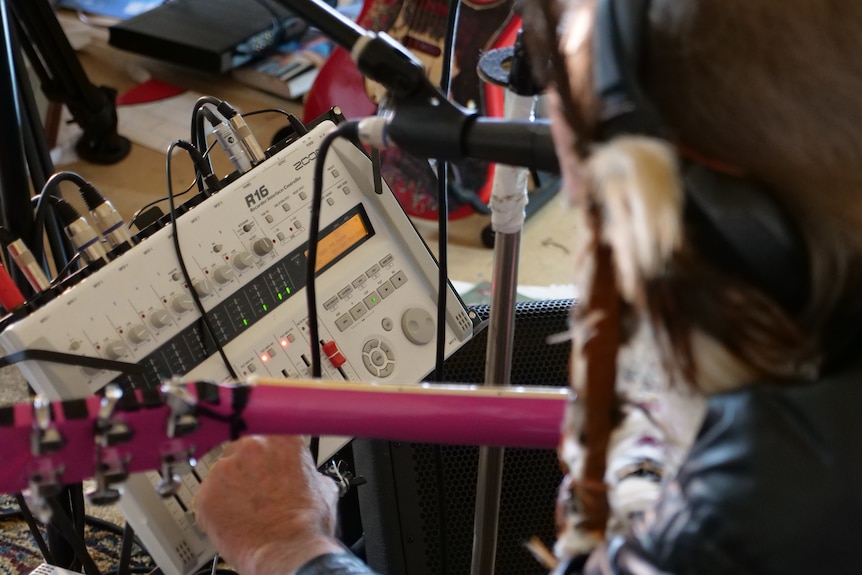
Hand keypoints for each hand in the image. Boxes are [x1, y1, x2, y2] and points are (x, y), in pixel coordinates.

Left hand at [194, 435, 342, 574]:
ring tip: (248, 508)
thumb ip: (307, 469)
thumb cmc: (306, 523)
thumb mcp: (323, 485)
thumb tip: (305, 474)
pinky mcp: (206, 494)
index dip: (267, 446)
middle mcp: (250, 446)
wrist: (289, 551)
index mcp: (282, 438)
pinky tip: (235, 518)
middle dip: (248, 466)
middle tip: (259, 488)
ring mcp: (225, 469)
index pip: (268, 429)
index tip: (266, 453)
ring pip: (223, 472)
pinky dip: (217, 507)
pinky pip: (208, 495)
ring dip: (231, 486)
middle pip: (242, 448)